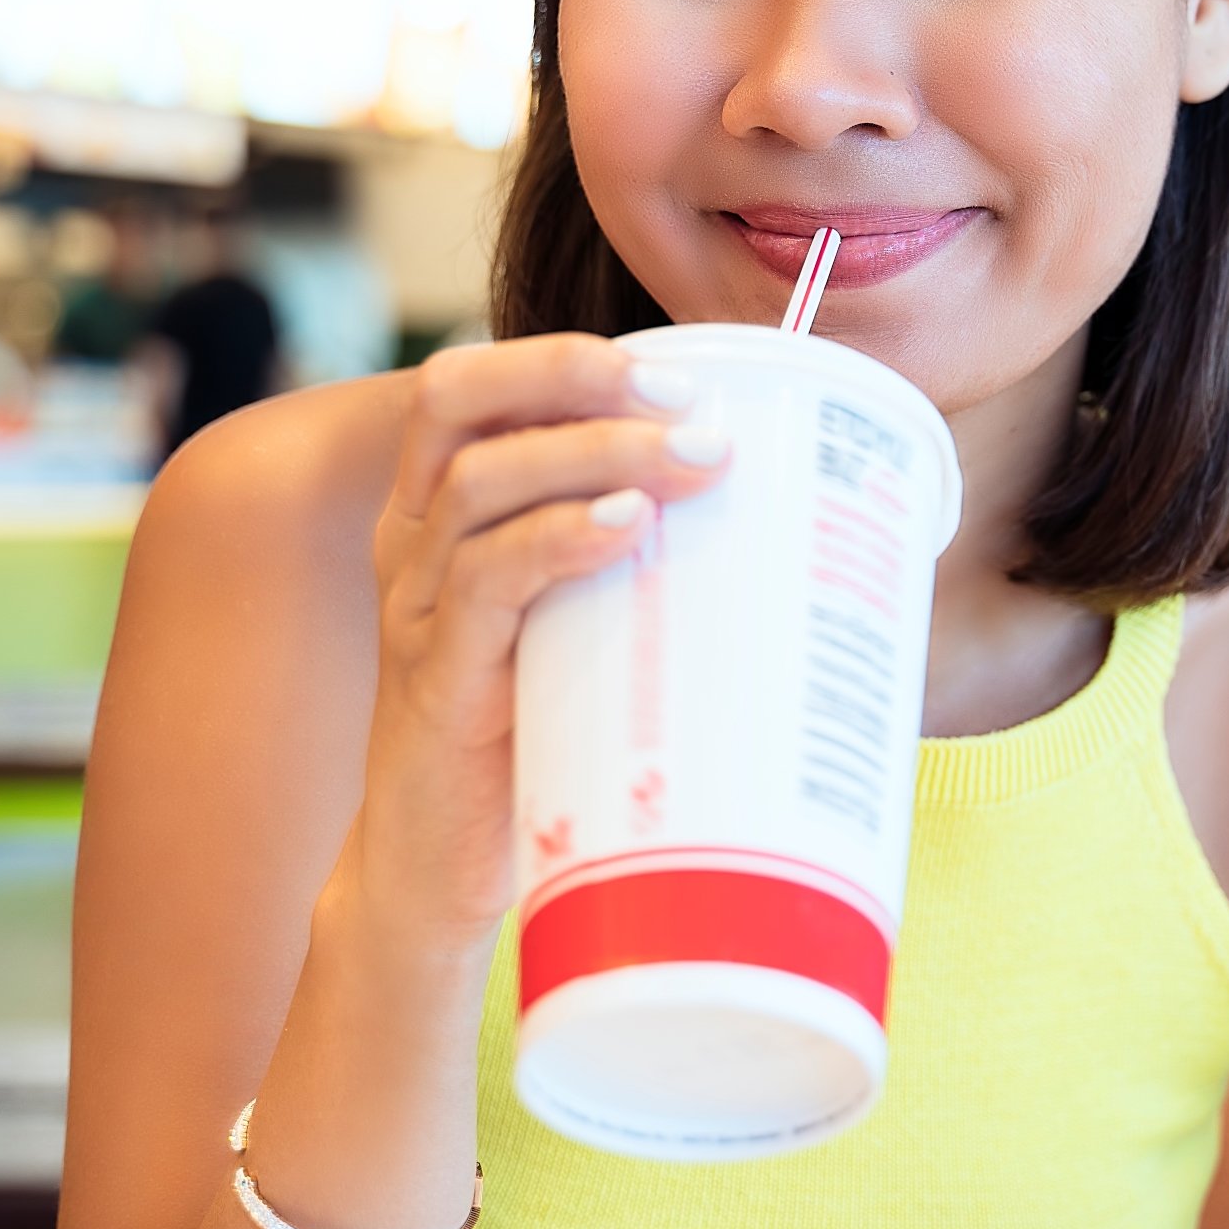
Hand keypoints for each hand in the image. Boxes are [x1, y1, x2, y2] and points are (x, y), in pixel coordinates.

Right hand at [350, 334, 729, 943]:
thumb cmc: (534, 736)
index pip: (469, 386)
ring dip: (598, 453)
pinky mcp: (434, 681)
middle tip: (693, 404)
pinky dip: (557, 539)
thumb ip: (648, 569)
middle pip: (458, 399)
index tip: (679, 373)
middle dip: (576, 377)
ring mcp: (415, 607)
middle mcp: (414, 540)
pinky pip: (482, 584)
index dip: (561, 356)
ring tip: (696, 459)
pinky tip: (626, 527)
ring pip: (483, 481)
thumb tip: (813, 533)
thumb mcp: (585, 627)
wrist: (440, 873)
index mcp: (444, 512)